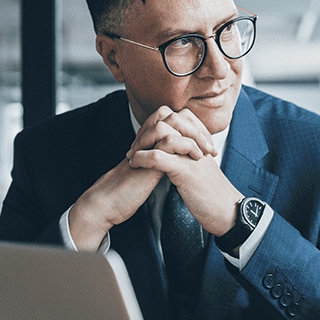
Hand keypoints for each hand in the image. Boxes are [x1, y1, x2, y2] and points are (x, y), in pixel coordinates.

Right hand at [67, 106, 217, 251]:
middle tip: (210, 147)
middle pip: (174, 116)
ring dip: (193, 134)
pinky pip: (168, 140)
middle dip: (197, 128)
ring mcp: (146, 145)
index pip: (175, 121)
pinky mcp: (146, 156)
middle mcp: (148, 139)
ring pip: (171, 123)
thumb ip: (163, 161)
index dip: (194, 129)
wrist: (108, 203)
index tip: (208, 146)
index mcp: (150, 141)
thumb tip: (180, 161)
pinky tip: (196, 157)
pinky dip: (186, 145)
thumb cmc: (129, 191)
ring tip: (205, 152)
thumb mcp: (150, 173)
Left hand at [127, 107, 242, 235]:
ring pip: (162, 133)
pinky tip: (135, 164)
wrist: (229, 212)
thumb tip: (171, 152)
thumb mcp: (201, 169)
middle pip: (168, 118)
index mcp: (201, 141)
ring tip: (132, 156)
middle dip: (146, 130)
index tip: (145, 141)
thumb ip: (189, 156)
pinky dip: (142, 158)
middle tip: (134, 147)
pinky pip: (157, 157)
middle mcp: (197, 143)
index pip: (178, 117)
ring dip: (141, 142)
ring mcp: (191, 155)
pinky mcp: (185, 171)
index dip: (157, 124)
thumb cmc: (214, 195)